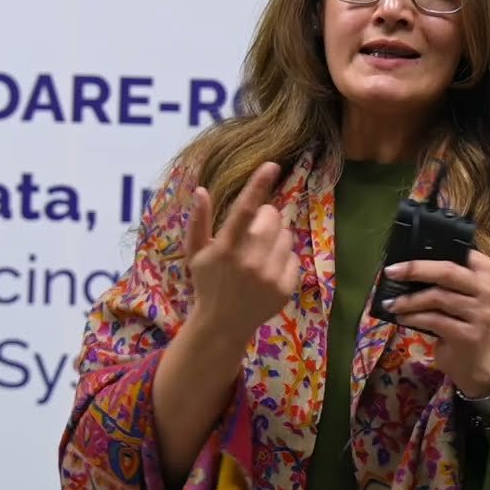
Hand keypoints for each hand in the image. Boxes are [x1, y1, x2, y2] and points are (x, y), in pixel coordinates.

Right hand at [185, 162, 298, 342]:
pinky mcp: (285, 287)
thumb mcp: (195, 252)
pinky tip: (268, 270)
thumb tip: (201, 190)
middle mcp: (249, 261)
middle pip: (273, 218)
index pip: (244, 210)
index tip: (271, 165)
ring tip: (259, 254)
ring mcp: (269, 276)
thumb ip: (198, 221)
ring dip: (276, 238)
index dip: (258, 185)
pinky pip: (294, 256)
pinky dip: (284, 258)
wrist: (222, 324)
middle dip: (266, 218)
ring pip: (286, 235)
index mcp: (226, 248)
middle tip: (253, 232)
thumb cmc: (208, 282)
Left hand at [381, 250, 489, 397]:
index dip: (430, 251)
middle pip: (448, 271)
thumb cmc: (462, 318)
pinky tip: (401, 318)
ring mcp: (481, 313)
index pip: (459, 253)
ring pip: (437, 297)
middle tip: (391, 272)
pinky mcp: (468, 334)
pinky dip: (413, 317)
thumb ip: (443, 276)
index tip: (404, 254)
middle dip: (415, 269)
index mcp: (489, 272)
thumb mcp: (458, 293)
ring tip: (391, 303)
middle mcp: (488, 290)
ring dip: (409, 300)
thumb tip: (406, 264)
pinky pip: (434, 320)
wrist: (476, 359)